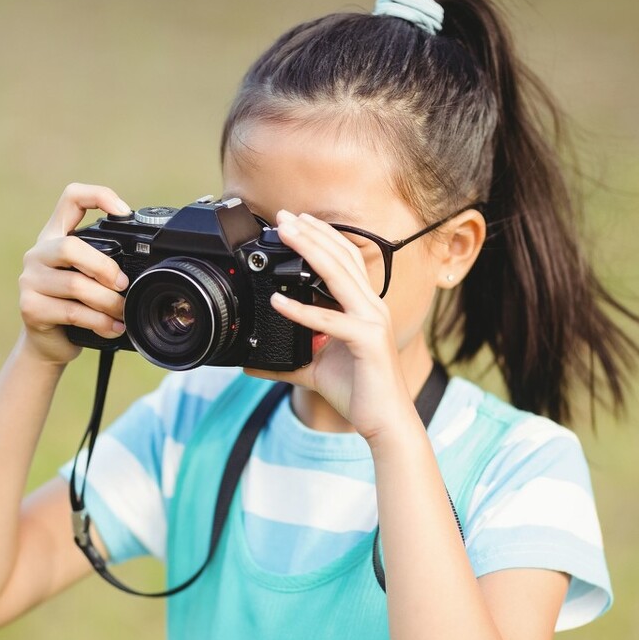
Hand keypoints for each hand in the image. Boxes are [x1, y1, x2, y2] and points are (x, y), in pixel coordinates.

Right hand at [17, 183, 131, 365]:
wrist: (49, 343)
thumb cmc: (75, 304)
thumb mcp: (89, 277)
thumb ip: (105, 263)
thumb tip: (148, 265)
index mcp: (55, 236)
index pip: (71, 198)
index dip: (98, 196)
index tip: (124, 213)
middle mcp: (38, 253)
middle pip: (71, 247)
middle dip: (104, 267)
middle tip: (123, 285)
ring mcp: (30, 280)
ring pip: (75, 284)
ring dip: (108, 302)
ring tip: (122, 312)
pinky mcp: (30, 307)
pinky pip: (72, 311)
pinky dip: (99, 322)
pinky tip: (113, 328)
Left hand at [244, 210, 412, 439]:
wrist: (385, 422)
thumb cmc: (359, 391)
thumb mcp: (315, 369)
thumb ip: (287, 359)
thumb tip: (253, 362)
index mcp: (363, 307)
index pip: (345, 259)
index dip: (322, 237)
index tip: (295, 221)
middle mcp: (371, 307)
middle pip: (341, 257)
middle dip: (311, 233)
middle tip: (283, 216)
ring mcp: (372, 322)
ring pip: (338, 276)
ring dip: (309, 251)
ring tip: (285, 235)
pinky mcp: (367, 341)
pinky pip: (330, 320)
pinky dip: (302, 309)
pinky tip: (277, 301)